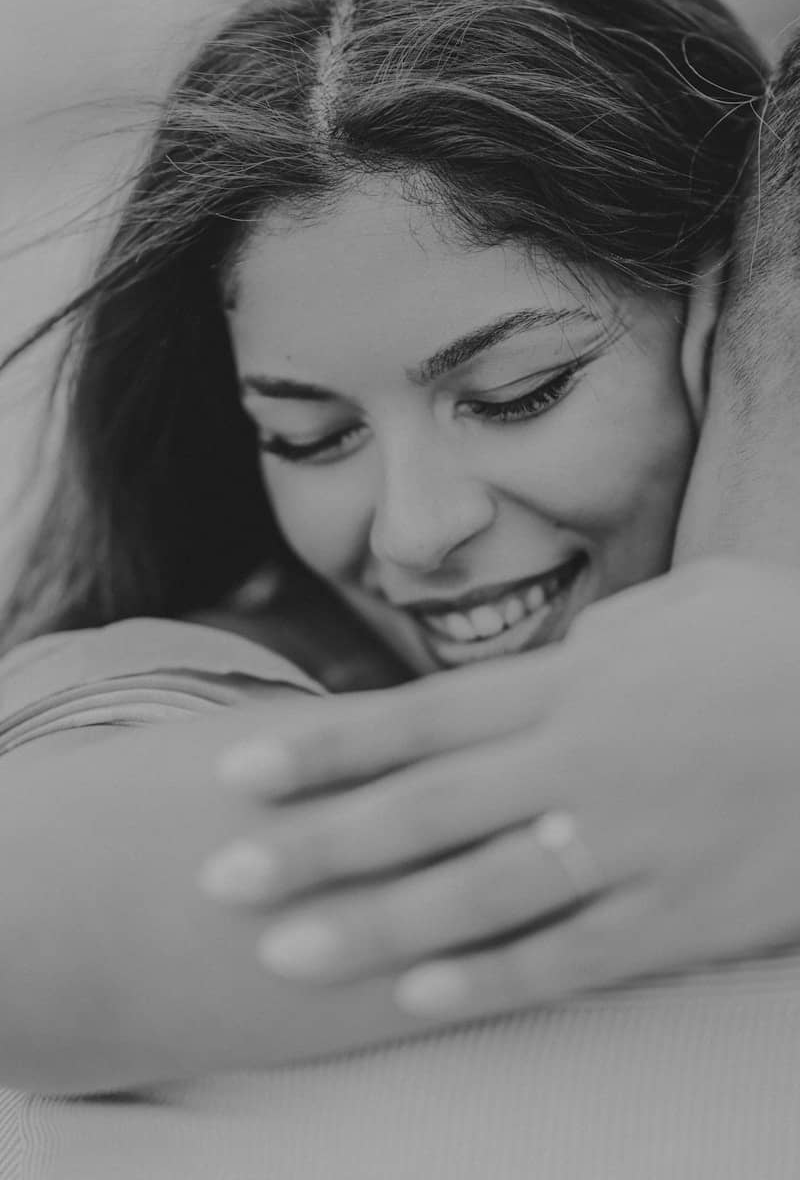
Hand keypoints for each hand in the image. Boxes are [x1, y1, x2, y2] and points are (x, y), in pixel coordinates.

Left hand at [200, 558, 799, 1021]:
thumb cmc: (779, 646)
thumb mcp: (680, 606)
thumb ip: (592, 640)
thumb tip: (540, 660)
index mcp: (573, 684)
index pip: (418, 720)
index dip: (323, 749)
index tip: (238, 774)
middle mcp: (580, 765)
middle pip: (422, 813)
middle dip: (315, 847)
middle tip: (221, 881)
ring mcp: (628, 846)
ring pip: (477, 896)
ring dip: (375, 928)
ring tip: (286, 954)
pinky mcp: (683, 913)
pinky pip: (572, 955)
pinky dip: (492, 979)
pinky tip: (419, 998)